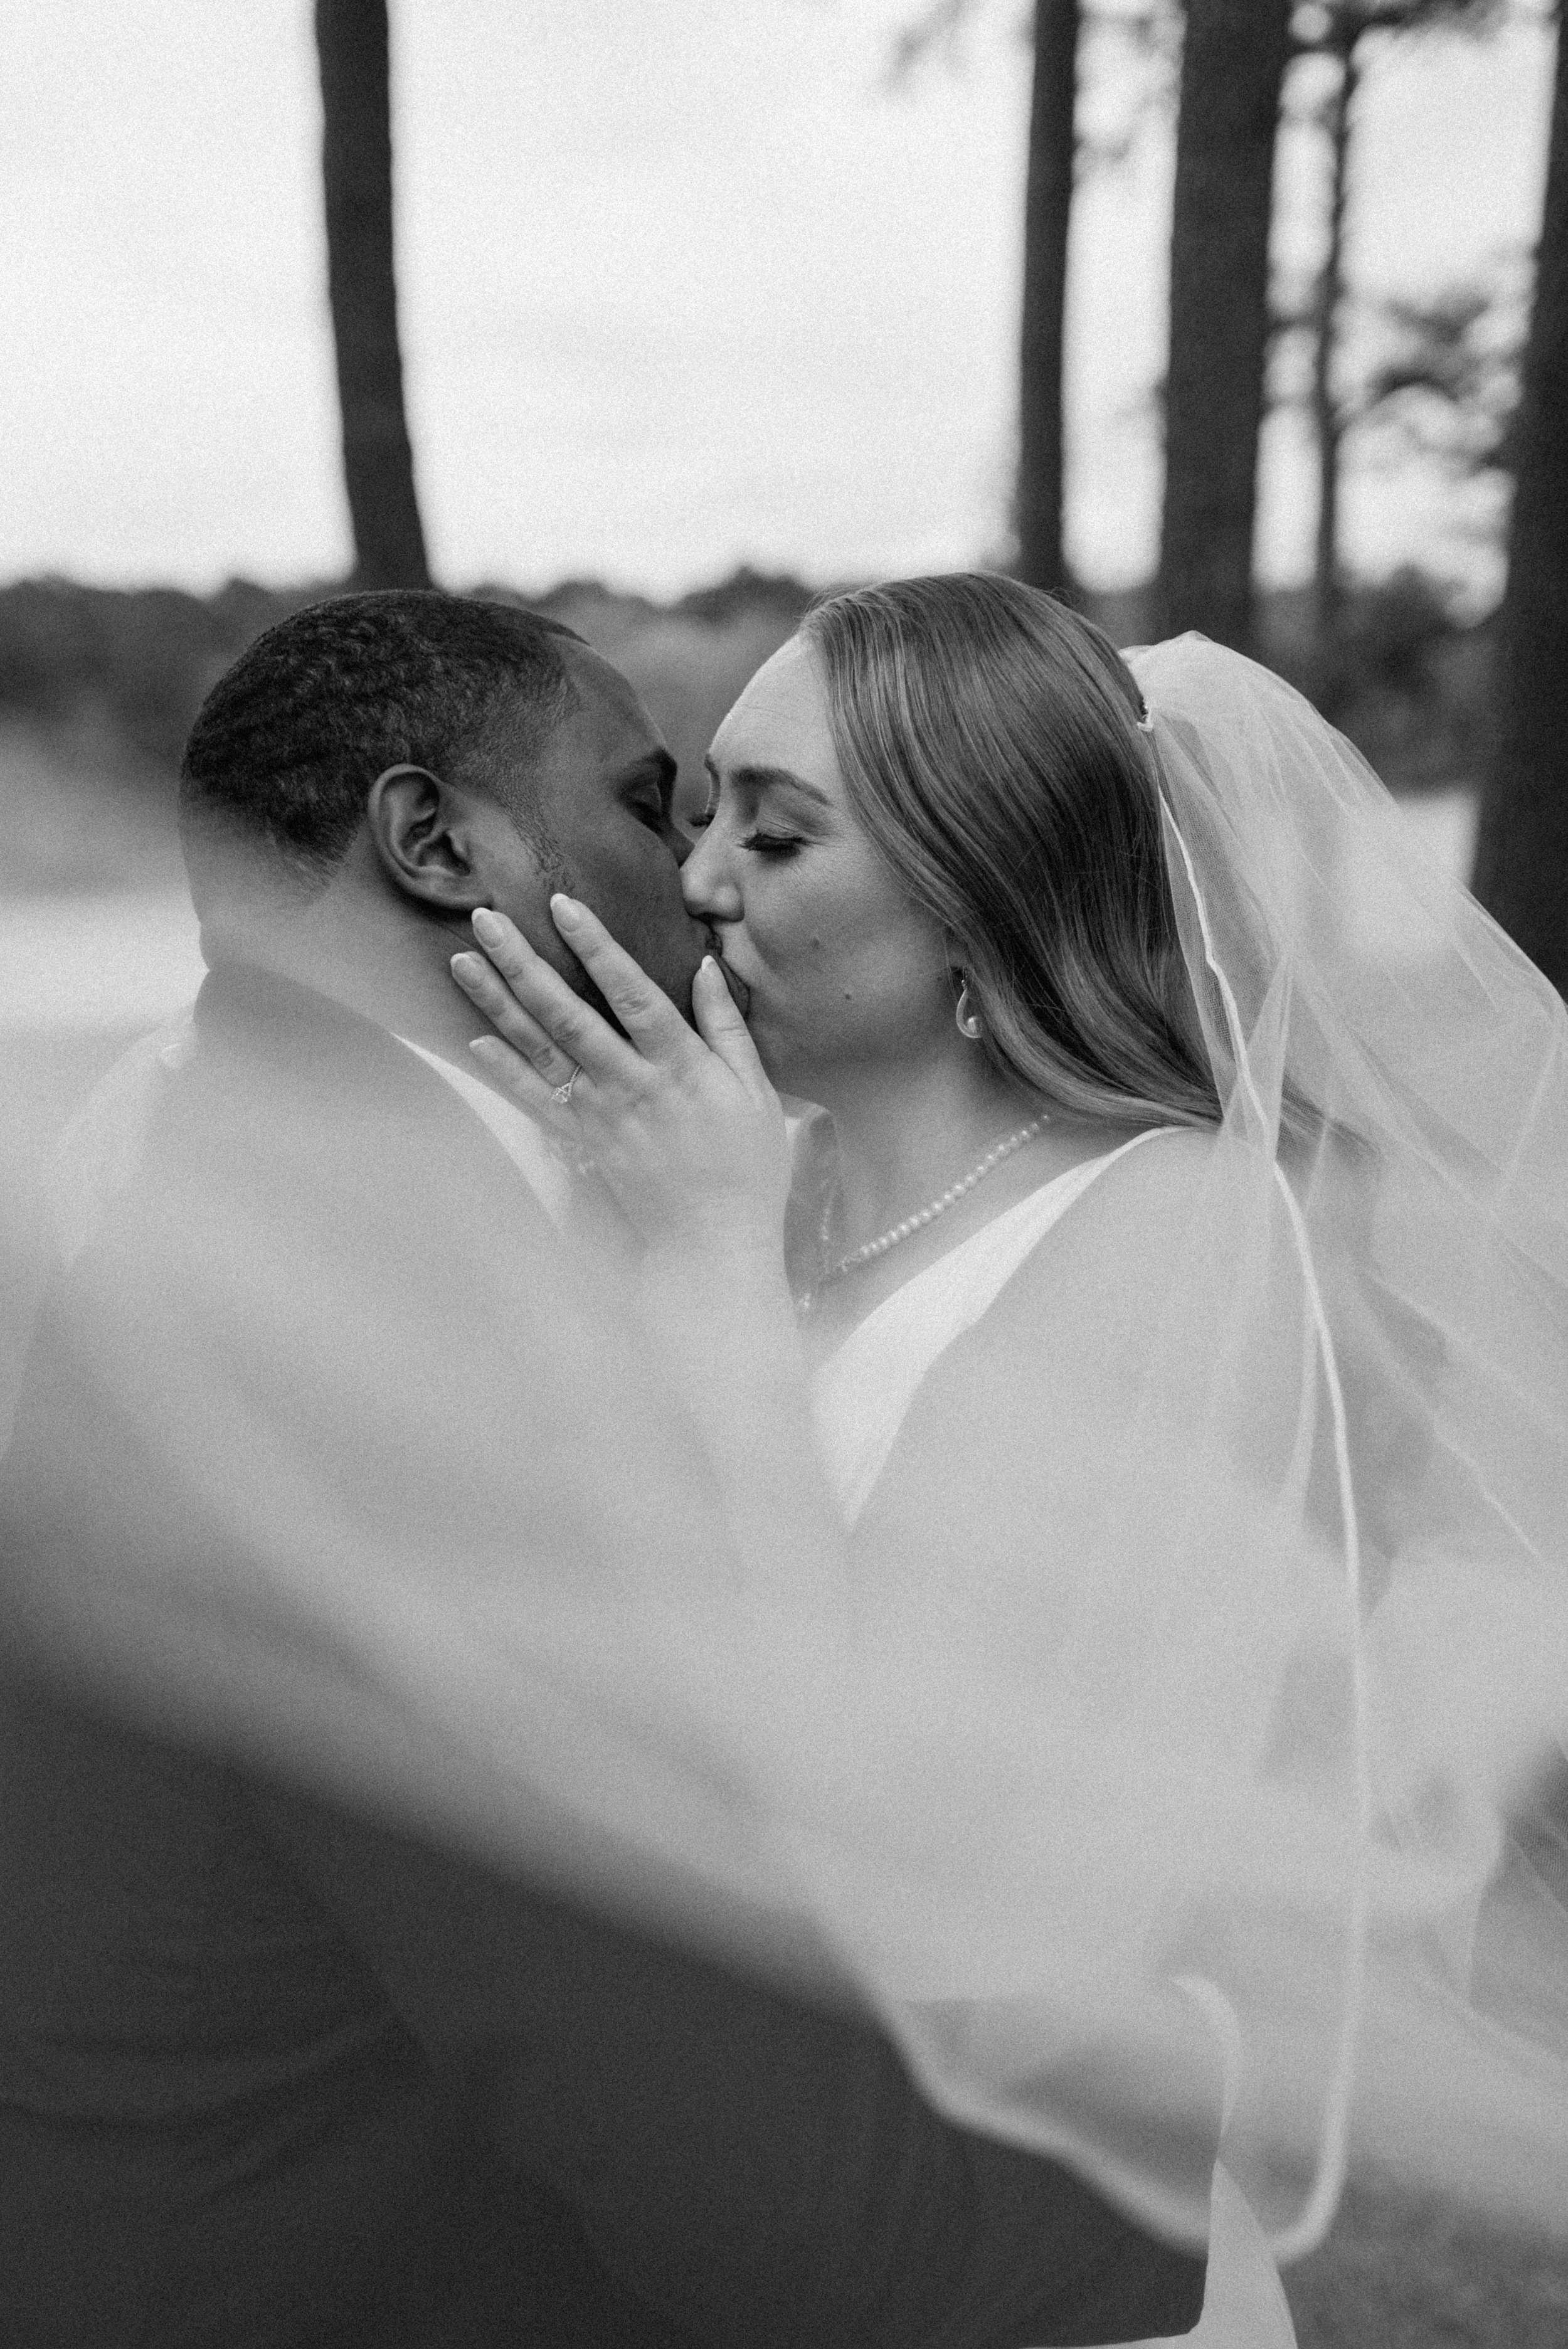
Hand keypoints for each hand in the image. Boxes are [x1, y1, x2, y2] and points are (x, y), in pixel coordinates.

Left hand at [452, 898, 790, 1268]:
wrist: (715, 1241)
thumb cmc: (746, 1164)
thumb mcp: (754, 1089)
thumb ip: (726, 1027)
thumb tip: (706, 966)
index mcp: (679, 1065)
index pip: (631, 993)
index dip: (596, 947)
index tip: (563, 905)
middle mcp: (631, 1085)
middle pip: (568, 1015)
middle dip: (524, 963)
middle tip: (487, 919)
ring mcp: (600, 1115)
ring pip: (540, 1051)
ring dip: (498, 1005)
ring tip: (464, 962)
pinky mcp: (584, 1143)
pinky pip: (536, 1103)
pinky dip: (505, 1072)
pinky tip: (474, 1041)